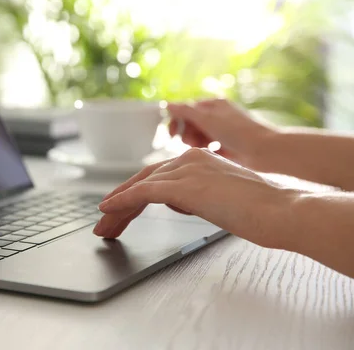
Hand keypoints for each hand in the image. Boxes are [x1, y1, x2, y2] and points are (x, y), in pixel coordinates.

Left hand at [93, 148, 296, 248]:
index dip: (134, 192)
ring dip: (117, 208)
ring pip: (140, 186)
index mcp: (199, 159)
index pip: (157, 175)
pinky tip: (108, 211)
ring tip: (103, 228)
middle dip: (121, 202)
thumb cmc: (260, 210)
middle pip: (144, 179)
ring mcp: (187, 169)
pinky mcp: (185, 186)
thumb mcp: (220, 197)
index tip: (119, 210)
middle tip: (105, 222)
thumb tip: (178, 201)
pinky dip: (122, 202)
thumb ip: (197, 194)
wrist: (282, 211)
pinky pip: (143, 192)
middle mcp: (190, 158)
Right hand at [168, 99, 274, 168]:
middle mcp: (218, 118)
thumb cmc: (239, 132)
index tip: (173, 134)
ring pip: (199, 138)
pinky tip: (211, 155)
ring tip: (201, 148)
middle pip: (191, 125)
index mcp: (214, 106)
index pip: (187, 110)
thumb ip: (185, 111)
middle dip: (187, 133)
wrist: (266, 152)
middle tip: (191, 141)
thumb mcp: (208, 118)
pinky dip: (206, 152)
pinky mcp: (227, 149)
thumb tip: (167, 105)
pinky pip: (209, 150)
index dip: (178, 121)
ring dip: (195, 143)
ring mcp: (223, 134)